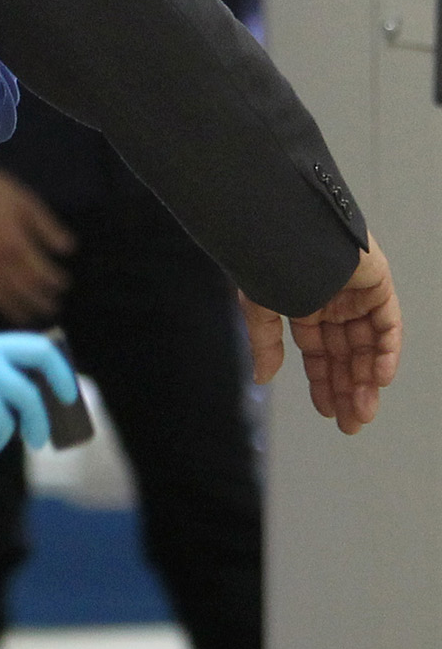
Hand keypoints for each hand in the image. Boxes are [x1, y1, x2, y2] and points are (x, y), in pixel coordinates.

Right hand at [0, 169, 75, 325]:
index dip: (56, 282)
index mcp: (16, 246)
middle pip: (23, 292)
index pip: (41, 274)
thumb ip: (47, 227)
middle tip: (53, 309)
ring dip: (15, 310)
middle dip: (40, 302)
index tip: (65, 285)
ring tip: (28, 318)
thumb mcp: (26, 202)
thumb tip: (69, 249)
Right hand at [238, 233, 402, 433]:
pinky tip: (378, 377)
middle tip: (352, 422)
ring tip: (364, 409)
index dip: (323, 382)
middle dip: (348, 389)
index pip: (319, 352)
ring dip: (367, 378)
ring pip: (369, 345)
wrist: (285, 226)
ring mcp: (356, 294)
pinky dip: (386, 351)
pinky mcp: (377, 284)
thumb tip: (262, 378)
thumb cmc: (265, 259)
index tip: (327, 411)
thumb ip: (266, 344)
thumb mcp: (260, 308)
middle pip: (346, 355)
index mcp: (304, 306)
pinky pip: (388, 324)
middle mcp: (333, 302)